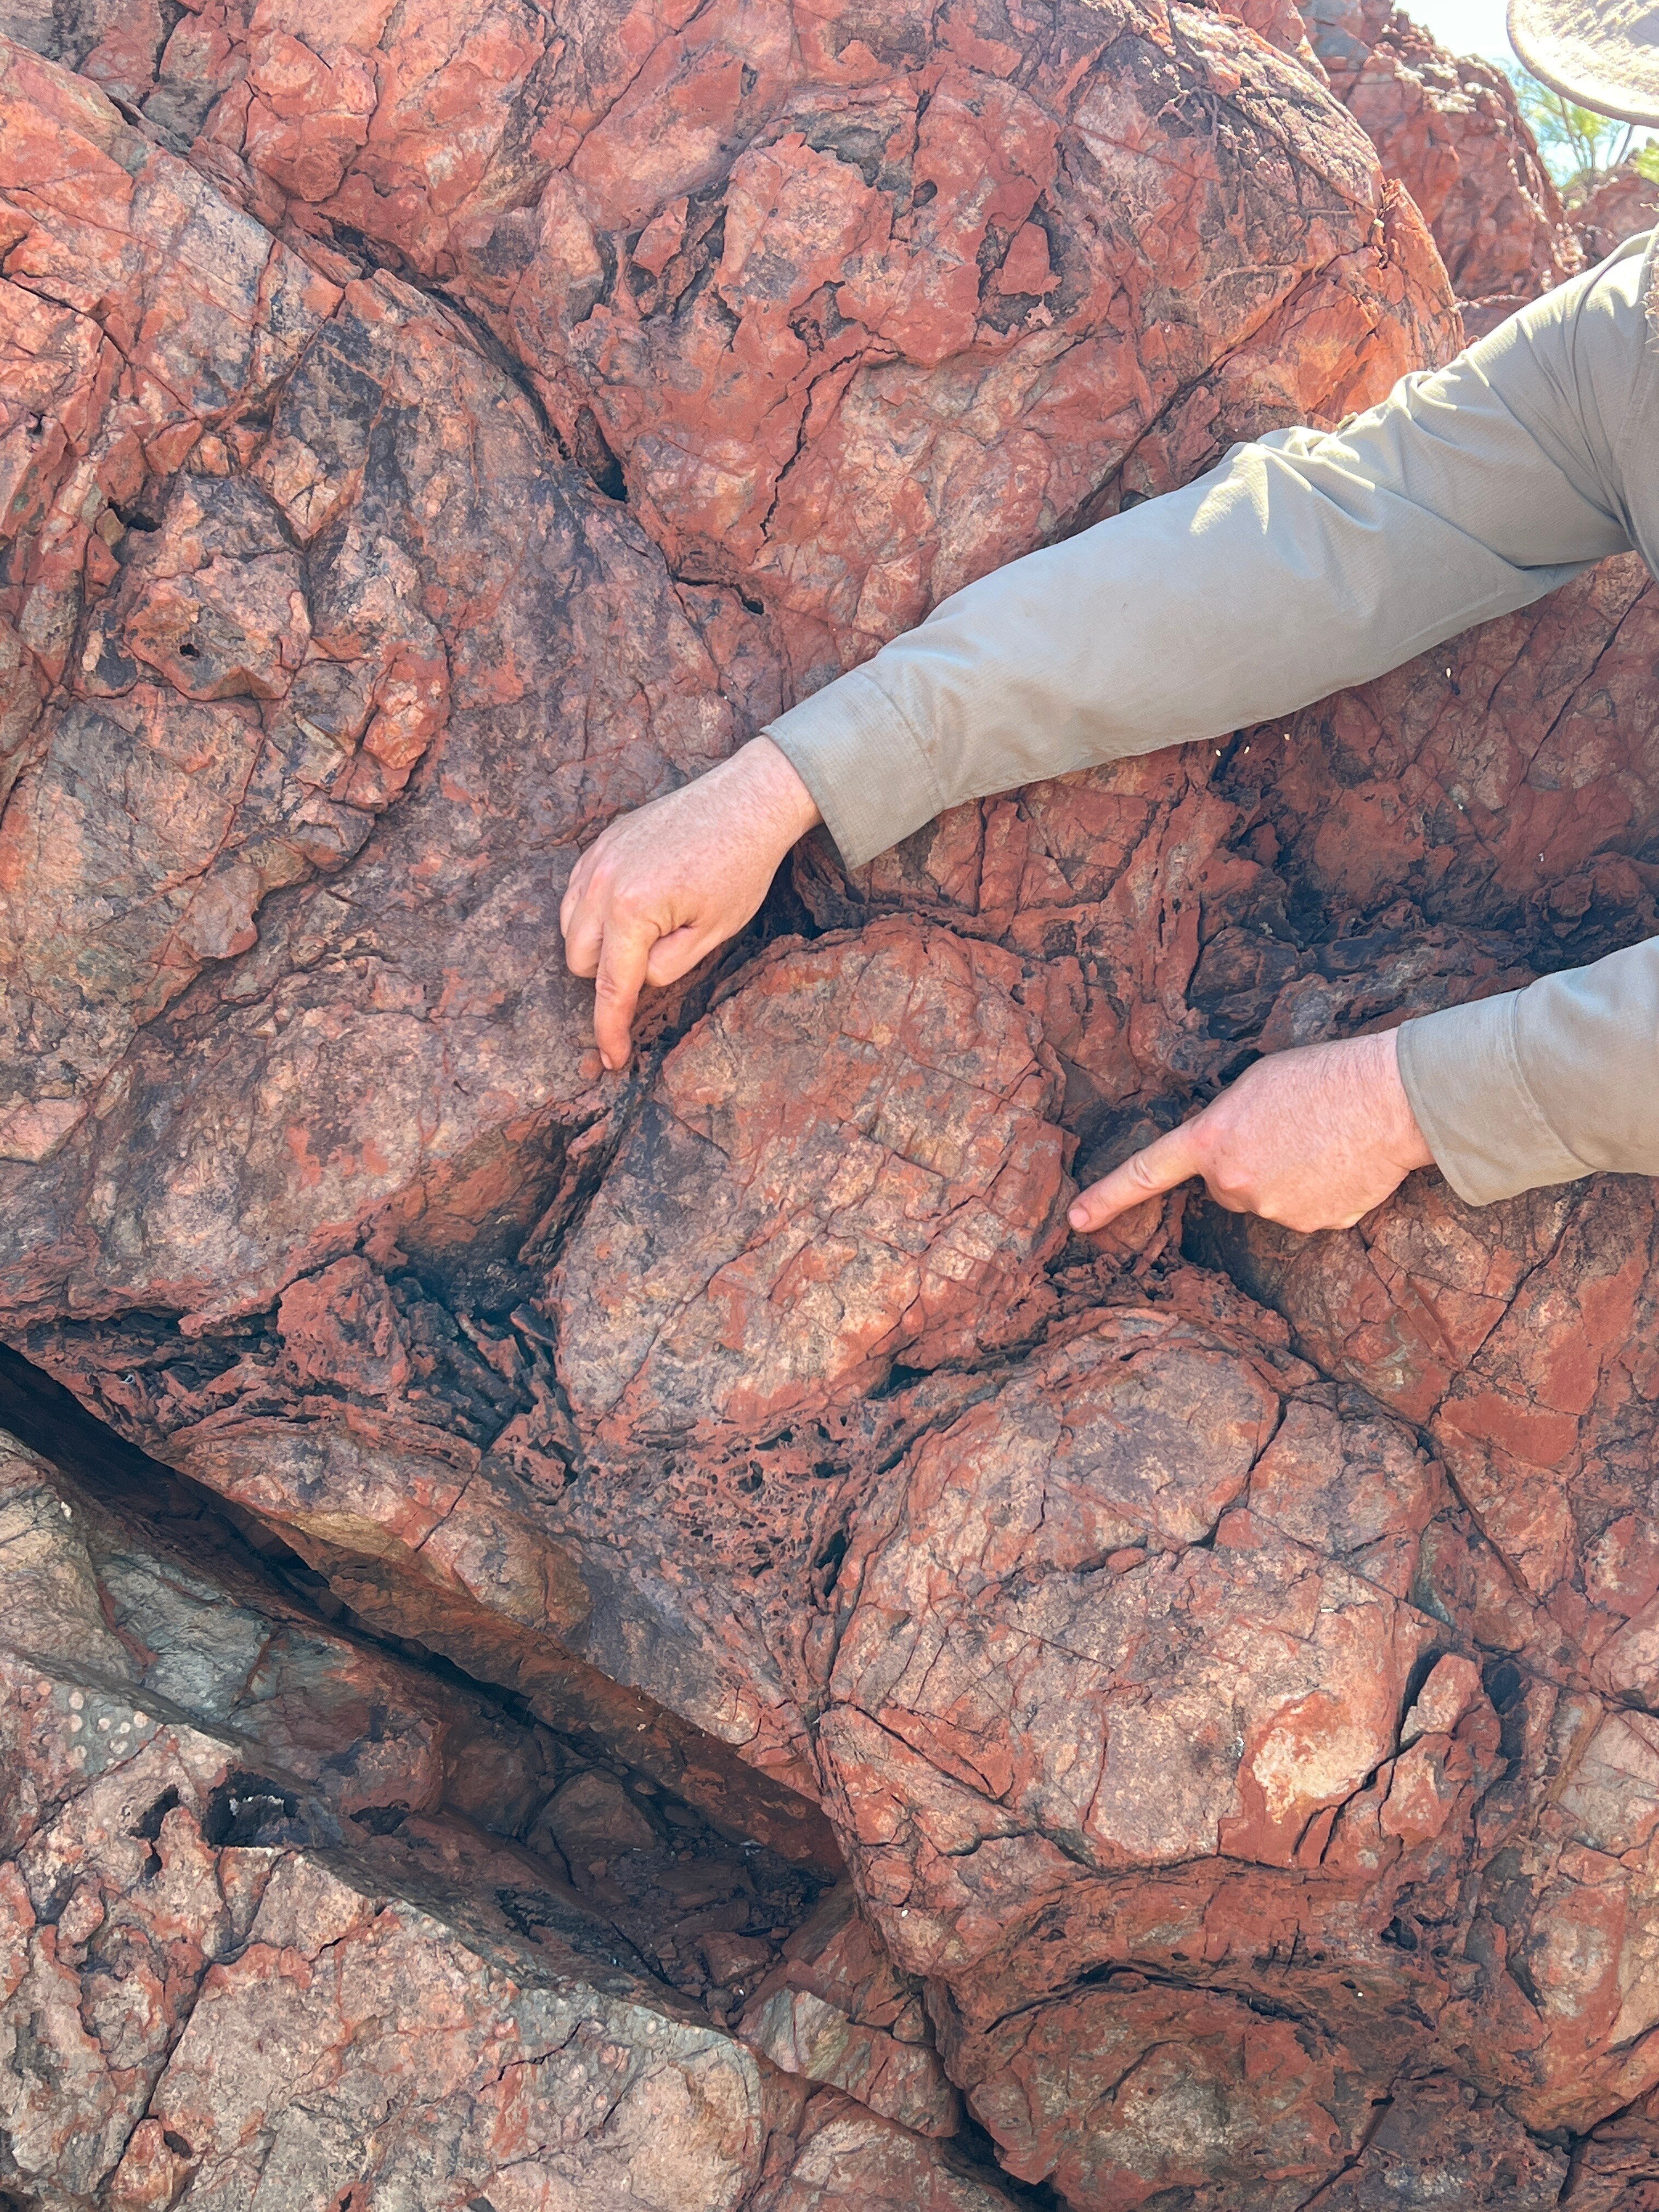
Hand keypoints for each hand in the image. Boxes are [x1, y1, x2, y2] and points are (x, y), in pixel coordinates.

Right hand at [560, 736, 820, 1069]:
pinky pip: (575, 893)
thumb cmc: (740, 868)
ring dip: (596, 945)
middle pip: (578, 960)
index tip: (611, 1060)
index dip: (610, 1030)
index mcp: (632, 912)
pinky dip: (592, 911)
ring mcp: (596, 859)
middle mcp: (601, 884)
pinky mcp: (601, 843)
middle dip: (608, 978)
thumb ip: (667, 967)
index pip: (610, 988)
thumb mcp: (713, 934)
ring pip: (569, 927)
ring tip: (647, 934)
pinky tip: (633, 908)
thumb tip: (637, 980)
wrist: (746, 801)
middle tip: (655, 964)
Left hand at [1069, 1028, 1433, 1237]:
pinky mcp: (1316, 1225)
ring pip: (1270, 1198)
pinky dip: (1323, 1191)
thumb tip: (1232, 1157)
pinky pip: (1309, 1210)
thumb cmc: (1321, 1074)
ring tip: (1323, 1139)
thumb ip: (1225, 1126)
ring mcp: (1275, 1210)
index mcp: (1211, 1141)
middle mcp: (1234, 1184)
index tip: (1076, 1221)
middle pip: (1227, 1186)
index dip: (1107, 1198)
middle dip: (1248, 1164)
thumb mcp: (1253, 1086)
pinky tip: (1344, 1160)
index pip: (1144, 1173)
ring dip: (1289, 1177)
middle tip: (1288, 1130)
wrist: (1388, 1096)